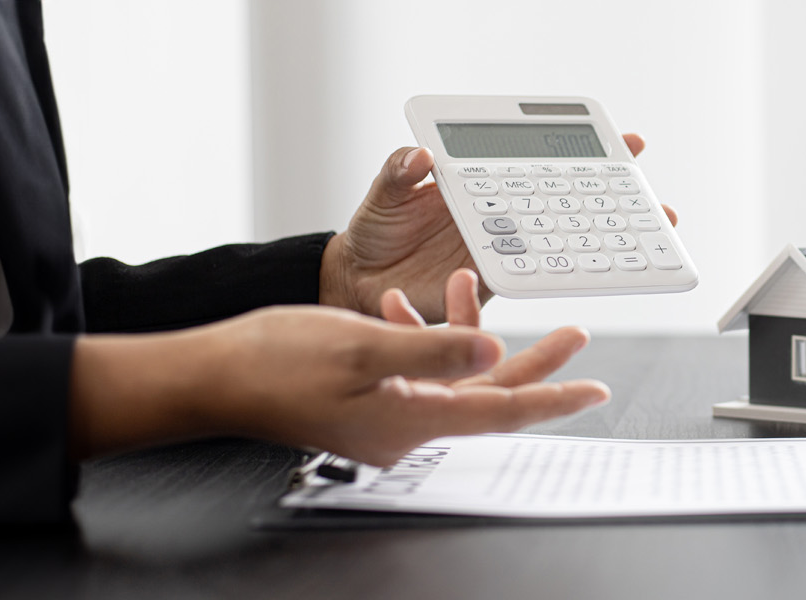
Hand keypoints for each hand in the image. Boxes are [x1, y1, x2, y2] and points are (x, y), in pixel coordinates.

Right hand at [70, 270, 609, 466]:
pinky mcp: (367, 404)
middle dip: (533, 362)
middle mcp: (406, 428)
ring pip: (454, 380)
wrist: (210, 378)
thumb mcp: (362, 342)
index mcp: (412, 419)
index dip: (554, 398)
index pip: (503, 411)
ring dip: (466, 333)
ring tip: (466, 285)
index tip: (595, 389)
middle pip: (491, 397)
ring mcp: (386, 419)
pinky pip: (416, 375)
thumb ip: (435, 347)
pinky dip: (421, 338)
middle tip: (575, 333)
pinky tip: (400, 304)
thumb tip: (496, 348)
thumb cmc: (274, 361)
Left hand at [321, 134, 676, 321]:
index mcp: (483, 184)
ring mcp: (503, 248)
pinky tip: (597, 271)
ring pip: (564, 241)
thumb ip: (399, 172)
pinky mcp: (494, 284)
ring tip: (648, 237)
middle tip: (656, 198)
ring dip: (607, 241)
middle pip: (569, 201)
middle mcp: (501, 215)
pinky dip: (566, 274)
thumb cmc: (374, 234)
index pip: (541, 161)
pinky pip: (537, 277)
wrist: (360, 285)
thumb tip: (421, 157)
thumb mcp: (384, 194)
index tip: (628, 143)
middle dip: (618, 198)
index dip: (585, 151)